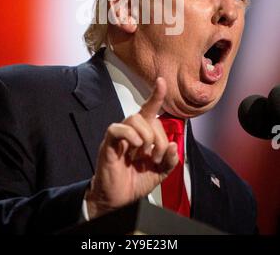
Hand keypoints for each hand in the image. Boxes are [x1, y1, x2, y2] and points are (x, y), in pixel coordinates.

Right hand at [85, 77, 178, 218]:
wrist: (119, 200)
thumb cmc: (135, 182)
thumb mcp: (160, 173)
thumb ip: (170, 160)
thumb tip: (174, 145)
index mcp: (144, 134)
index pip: (150, 109)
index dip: (156, 95)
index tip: (161, 81)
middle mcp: (131, 131)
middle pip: (148, 117)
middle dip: (159, 138)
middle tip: (157, 157)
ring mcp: (119, 136)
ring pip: (134, 118)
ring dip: (146, 137)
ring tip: (144, 154)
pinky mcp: (108, 143)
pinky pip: (118, 129)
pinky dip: (130, 136)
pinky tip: (134, 150)